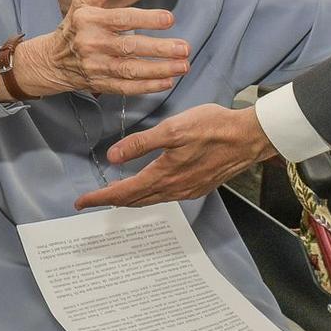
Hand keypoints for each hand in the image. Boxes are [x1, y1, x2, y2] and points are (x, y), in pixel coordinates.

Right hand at [16, 0, 189, 98]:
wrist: (52, 60)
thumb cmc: (74, 25)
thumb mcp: (84, 0)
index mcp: (90, 20)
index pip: (122, 19)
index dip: (146, 19)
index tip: (170, 19)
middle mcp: (92, 44)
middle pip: (130, 47)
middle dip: (159, 49)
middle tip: (185, 48)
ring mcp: (96, 67)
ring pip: (131, 70)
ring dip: (159, 70)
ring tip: (183, 66)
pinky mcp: (100, 84)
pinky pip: (127, 88)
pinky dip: (147, 87)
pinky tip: (168, 82)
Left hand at [74, 103, 273, 208]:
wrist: (249, 137)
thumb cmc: (213, 128)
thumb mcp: (173, 129)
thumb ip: (141, 143)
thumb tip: (112, 157)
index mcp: (164, 175)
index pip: (123, 192)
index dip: (100, 198)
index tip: (81, 202)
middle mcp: (175, 188)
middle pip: (135, 200)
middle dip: (111, 201)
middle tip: (92, 200)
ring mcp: (188, 189)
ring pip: (151, 199)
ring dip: (131, 198)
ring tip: (115, 194)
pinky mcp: (199, 186)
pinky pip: (167, 196)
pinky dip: (150, 195)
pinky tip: (149, 187)